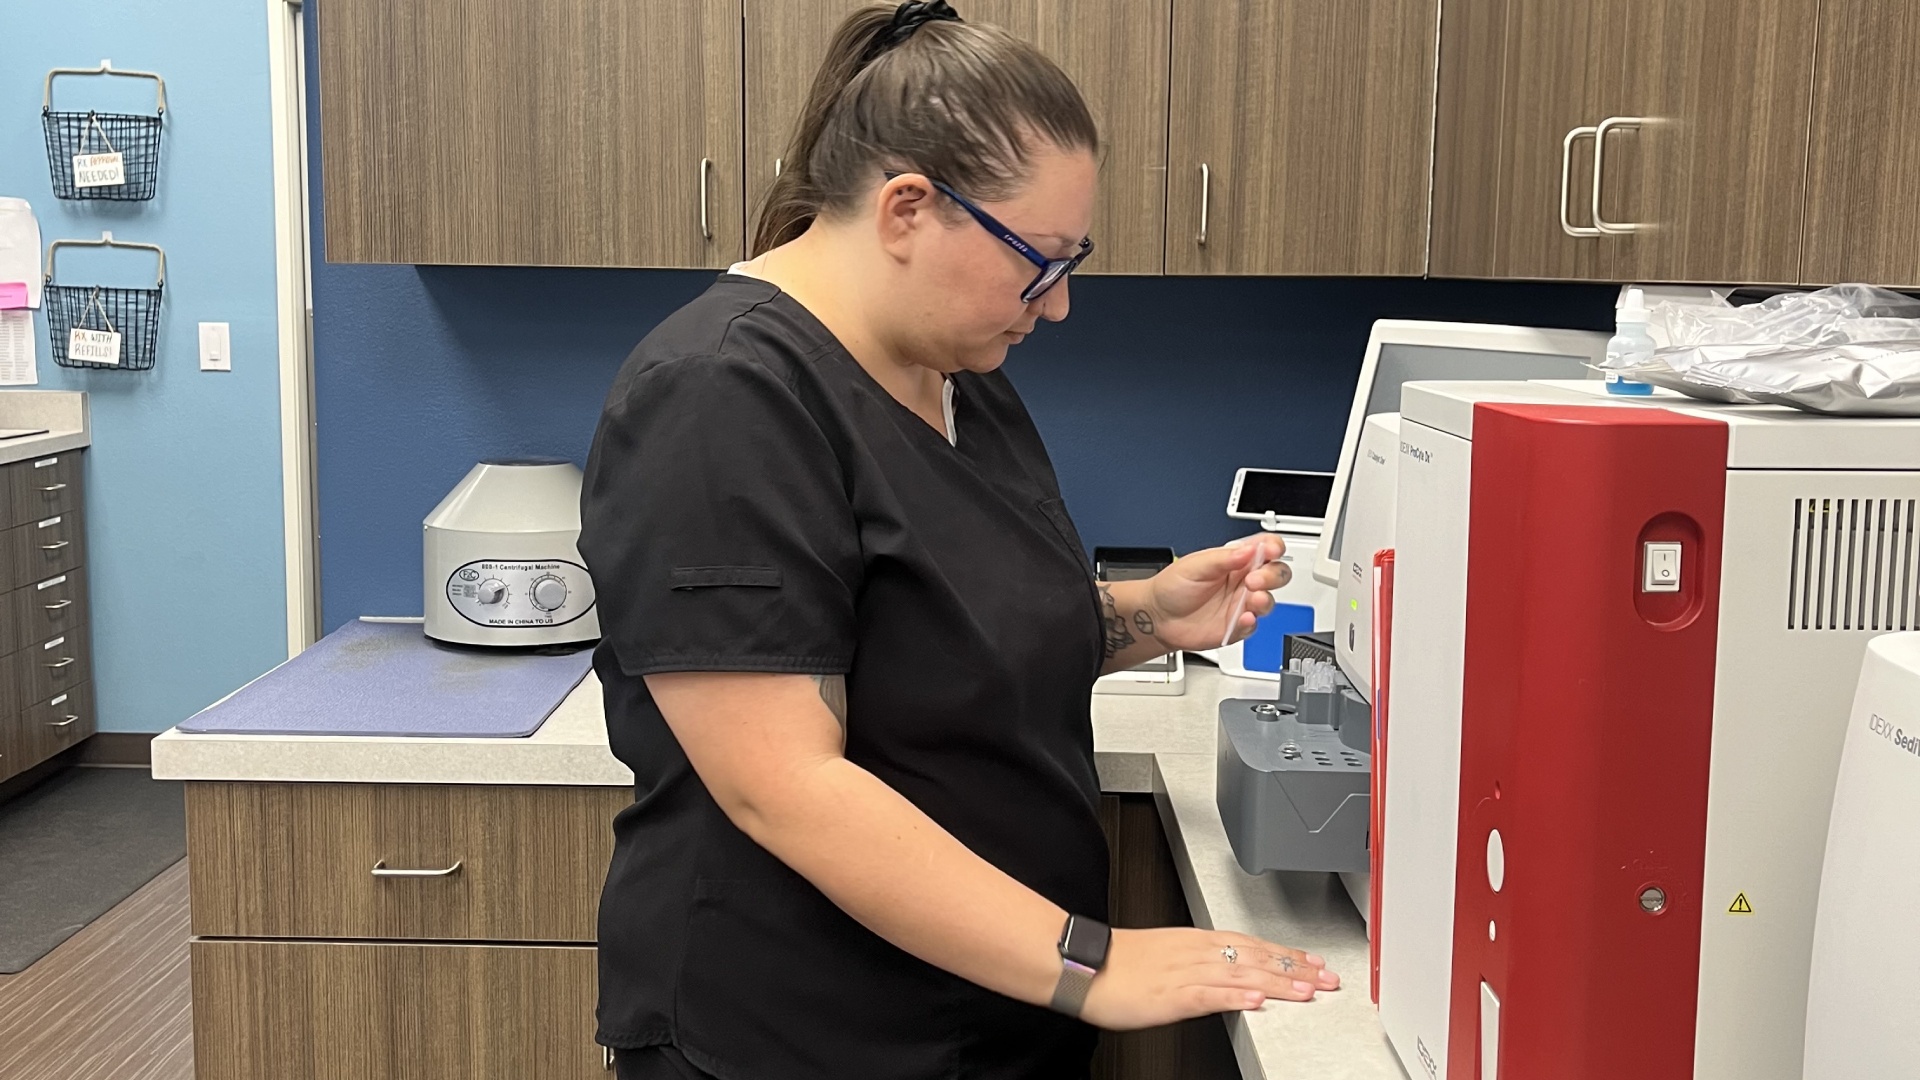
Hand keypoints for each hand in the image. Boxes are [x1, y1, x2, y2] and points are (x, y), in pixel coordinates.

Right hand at [1079, 927, 1340, 1029]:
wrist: (1083, 964)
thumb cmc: (1119, 963)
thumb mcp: (1167, 955)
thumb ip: (1201, 961)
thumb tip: (1230, 971)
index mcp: (1196, 942)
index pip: (1253, 945)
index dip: (1287, 953)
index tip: (1315, 962)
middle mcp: (1197, 952)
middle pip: (1256, 957)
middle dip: (1295, 968)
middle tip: (1328, 977)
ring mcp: (1185, 973)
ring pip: (1242, 975)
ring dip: (1278, 982)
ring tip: (1307, 989)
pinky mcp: (1171, 994)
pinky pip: (1209, 995)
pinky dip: (1236, 996)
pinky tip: (1257, 1001)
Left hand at [1138, 537, 1291, 651]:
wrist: (1158, 616)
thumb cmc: (1173, 587)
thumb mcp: (1196, 565)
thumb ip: (1224, 558)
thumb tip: (1249, 550)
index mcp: (1236, 560)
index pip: (1265, 548)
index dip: (1274, 547)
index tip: (1271, 550)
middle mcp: (1243, 581)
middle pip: (1276, 574)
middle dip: (1273, 575)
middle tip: (1254, 579)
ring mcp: (1241, 604)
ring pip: (1268, 601)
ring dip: (1265, 599)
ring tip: (1252, 598)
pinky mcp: (1236, 626)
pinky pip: (1253, 626)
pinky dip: (1251, 622)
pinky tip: (1243, 618)